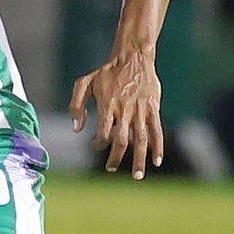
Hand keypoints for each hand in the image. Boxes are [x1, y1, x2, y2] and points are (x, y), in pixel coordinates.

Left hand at [68, 49, 162, 178]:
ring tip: (136, 175)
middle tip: (110, 168)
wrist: (133, 58)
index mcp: (108, 104)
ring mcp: (141, 109)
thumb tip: (77, 129)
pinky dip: (157, 146)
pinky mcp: (153, 108)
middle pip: (122, 139)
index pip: (103, 132)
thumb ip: (76, 105)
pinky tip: (156, 160)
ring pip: (141, 139)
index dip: (98, 143)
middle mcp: (125, 109)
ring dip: (139, 158)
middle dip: (116, 157)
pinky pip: (157, 130)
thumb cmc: (106, 72)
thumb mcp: (84, 83)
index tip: (95, 146)